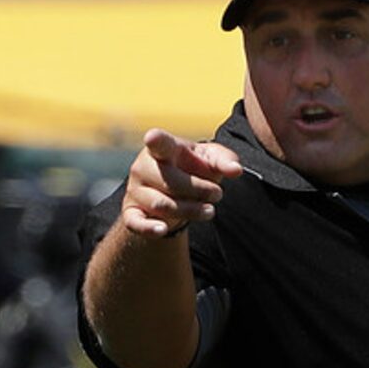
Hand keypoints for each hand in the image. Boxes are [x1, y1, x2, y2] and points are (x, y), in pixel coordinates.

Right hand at [121, 128, 242, 239]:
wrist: (175, 195)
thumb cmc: (193, 170)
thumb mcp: (210, 161)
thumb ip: (224, 161)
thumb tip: (236, 170)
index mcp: (162, 148)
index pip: (158, 143)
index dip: (155, 140)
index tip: (152, 138)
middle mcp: (143, 167)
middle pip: (169, 180)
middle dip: (198, 189)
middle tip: (218, 194)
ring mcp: (136, 190)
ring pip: (162, 205)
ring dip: (190, 210)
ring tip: (209, 211)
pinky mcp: (132, 212)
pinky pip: (136, 223)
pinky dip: (149, 228)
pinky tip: (163, 229)